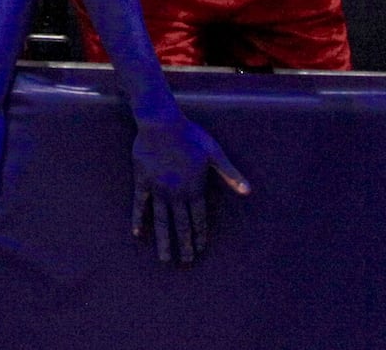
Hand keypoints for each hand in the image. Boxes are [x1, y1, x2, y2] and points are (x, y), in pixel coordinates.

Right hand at [130, 115, 249, 263]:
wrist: (161, 123)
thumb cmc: (190, 136)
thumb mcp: (214, 153)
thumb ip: (230, 174)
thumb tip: (248, 191)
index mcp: (194, 188)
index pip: (198, 219)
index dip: (200, 235)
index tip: (199, 250)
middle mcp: (175, 194)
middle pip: (181, 224)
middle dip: (184, 245)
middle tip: (185, 262)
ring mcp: (157, 190)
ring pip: (161, 221)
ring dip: (163, 241)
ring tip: (164, 259)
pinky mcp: (142, 182)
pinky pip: (140, 205)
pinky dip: (138, 219)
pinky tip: (137, 233)